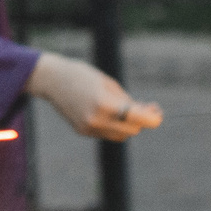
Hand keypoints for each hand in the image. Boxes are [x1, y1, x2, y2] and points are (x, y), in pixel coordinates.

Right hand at [29, 52, 162, 140]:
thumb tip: (147, 115)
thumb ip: (128, 101)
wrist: (51, 80)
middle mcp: (97, 119)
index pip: (140, 119)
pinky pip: (107, 133)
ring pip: (121, 135)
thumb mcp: (109, 83)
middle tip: (147, 107)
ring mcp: (88, 127)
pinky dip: (113, 125)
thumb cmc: (82, 75)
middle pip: (132, 130)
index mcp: (105, 104)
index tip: (158, 112)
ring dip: (129, 125)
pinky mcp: (82, 131)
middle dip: (141, 120)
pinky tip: (110, 113)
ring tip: (129, 110)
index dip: (153, 118)